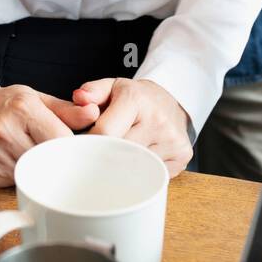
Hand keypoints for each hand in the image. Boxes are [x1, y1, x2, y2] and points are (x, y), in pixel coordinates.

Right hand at [0, 86, 100, 186]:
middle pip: (49, 158)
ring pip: (36, 173)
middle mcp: (8, 131)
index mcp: (24, 108)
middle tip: (59, 155)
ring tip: (36, 155)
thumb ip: (67, 110)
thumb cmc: (8, 103)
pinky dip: (26, 176)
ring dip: (42, 169)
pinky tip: (22, 164)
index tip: (75, 149)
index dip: (72, 147)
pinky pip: (20, 182)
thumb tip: (93, 113)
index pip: (62, 139)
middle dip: (58, 160)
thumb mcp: (36, 98)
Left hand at [72, 77, 192, 176]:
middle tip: (100, 155)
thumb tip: (79, 98)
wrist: (170, 101)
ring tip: (120, 155)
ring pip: (137, 166)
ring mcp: (172, 139)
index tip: (86, 145)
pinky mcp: (182, 156)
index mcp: (136, 99)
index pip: (106, 132)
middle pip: (120, 152)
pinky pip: (153, 173)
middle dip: (106, 155)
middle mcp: (157, 119)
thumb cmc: (135, 98)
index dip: (91, 141)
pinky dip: (143, 171)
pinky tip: (140, 159)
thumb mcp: (112, 87)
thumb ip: (91, 92)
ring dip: (124, 165)